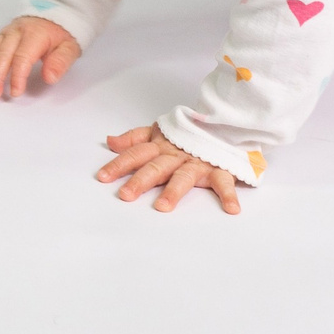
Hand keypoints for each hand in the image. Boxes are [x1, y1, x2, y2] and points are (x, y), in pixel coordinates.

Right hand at [0, 16, 81, 101]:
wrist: (55, 12)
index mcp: (34, 34)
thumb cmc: (61, 34)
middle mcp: (15, 33)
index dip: (17, 75)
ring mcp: (4, 34)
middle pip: (0, 55)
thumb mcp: (70, 47)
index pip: (22, 57)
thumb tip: (50, 77)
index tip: (16, 93)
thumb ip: (60, 62)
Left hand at [97, 123, 242, 213]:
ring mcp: (198, 162)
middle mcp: (176, 155)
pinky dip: (229, 195)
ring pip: (184, 177)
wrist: (222, 125)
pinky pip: (225, 182)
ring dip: (174, 191)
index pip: (136, 154)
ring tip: (162, 206)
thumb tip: (109, 141)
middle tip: (126, 195)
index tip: (102, 177)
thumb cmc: (186, 134)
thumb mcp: (158, 133)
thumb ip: (134, 139)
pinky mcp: (219, 169)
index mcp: (160, 147)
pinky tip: (231, 209)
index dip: (119, 165)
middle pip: (156, 167)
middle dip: (140, 180)